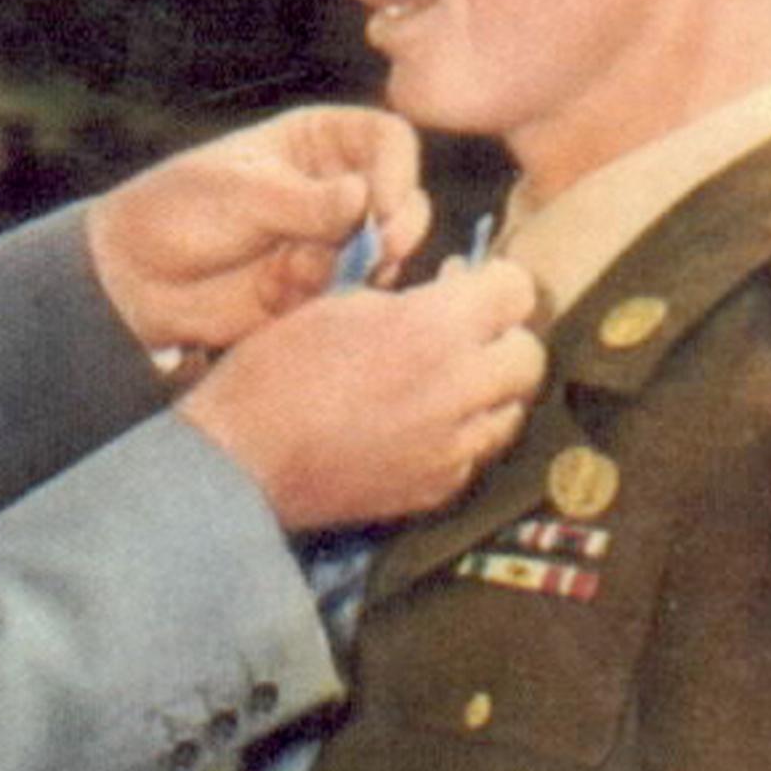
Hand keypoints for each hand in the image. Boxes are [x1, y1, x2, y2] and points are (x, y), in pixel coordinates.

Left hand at [85, 107, 431, 352]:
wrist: (137, 279)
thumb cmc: (179, 212)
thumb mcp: (239, 193)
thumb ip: (303, 200)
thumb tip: (363, 198)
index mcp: (319, 142)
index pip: (389, 140)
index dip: (398, 170)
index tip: (377, 206)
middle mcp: (335, 188)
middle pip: (405, 200)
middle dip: (396, 228)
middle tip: (375, 252)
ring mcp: (331, 240)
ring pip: (386, 255)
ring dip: (355, 268)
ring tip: (297, 273)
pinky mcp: (319, 288)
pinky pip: (353, 296)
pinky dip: (326, 298)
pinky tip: (279, 295)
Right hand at [178, 258, 545, 529]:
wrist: (241, 459)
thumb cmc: (274, 373)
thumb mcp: (336, 304)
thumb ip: (405, 298)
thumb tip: (446, 294)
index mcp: (432, 328)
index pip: (516, 290)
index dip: (494, 283)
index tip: (470, 287)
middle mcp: (458, 388)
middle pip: (530, 354)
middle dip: (502, 339)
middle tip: (463, 335)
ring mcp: (453, 446)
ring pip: (512, 411)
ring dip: (489, 391)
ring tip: (444, 383)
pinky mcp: (437, 488)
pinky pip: (475, 454)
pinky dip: (459, 437)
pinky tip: (418, 427)